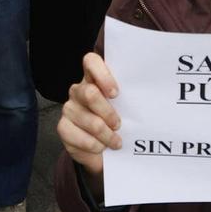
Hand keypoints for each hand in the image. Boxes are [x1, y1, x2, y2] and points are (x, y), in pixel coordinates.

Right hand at [58, 52, 121, 177]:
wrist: (104, 150)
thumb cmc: (116, 122)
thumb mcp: (124, 108)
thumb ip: (128, 99)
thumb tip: (148, 97)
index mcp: (94, 78)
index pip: (91, 61)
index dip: (103, 75)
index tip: (116, 93)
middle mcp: (78, 90)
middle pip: (90, 94)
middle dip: (108, 113)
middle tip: (119, 124)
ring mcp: (69, 108)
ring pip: (90, 120)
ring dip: (107, 136)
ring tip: (116, 142)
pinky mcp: (63, 127)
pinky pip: (81, 138)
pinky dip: (95, 146)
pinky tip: (101, 147)